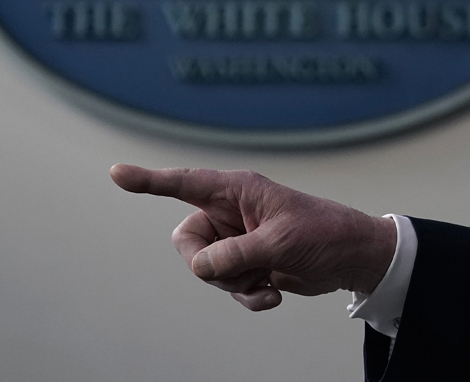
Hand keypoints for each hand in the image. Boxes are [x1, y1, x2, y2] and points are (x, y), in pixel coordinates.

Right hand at [110, 164, 396, 310]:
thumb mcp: (280, 243)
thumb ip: (236, 254)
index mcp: (238, 191)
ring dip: (234, 283)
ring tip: (268, 279)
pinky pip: (227, 286)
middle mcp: (232, 213)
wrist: (353, 258)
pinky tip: (274, 295)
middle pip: (187, 242)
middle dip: (207, 264)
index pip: (184, 183)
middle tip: (239, 270)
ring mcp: (238, 241)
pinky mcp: (248, 265)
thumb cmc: (323, 234)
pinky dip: (247, 297)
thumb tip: (200, 267)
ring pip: (206, 269)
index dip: (149, 180)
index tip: (117, 173)